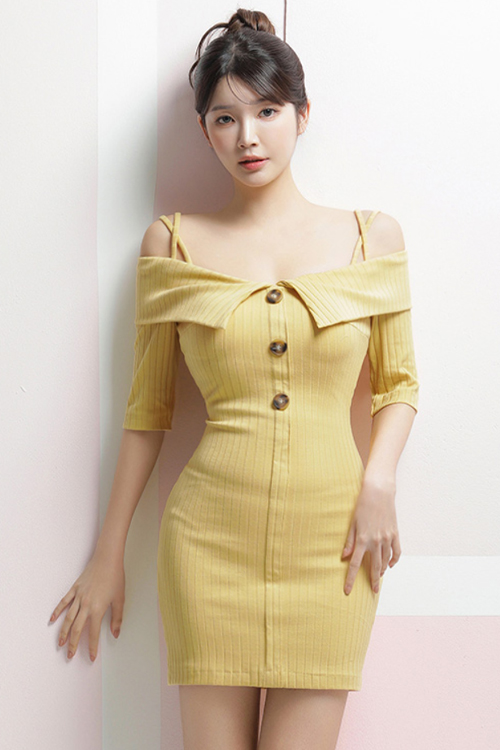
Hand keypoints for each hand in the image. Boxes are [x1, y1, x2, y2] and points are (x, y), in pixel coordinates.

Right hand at [49, 548, 124, 661]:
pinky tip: (53, 620)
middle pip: (77, 629)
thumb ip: (117, 618)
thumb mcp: (120, 599)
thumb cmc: (115, 577)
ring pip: (68, 618)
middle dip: (73, 644)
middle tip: (69, 655)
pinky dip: (57, 611)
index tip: (90, 657)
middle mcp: (86, 605)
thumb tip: (115, 633)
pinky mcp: (75, 589)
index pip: (93, 633)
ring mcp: (79, 597)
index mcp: (98, 609)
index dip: (91, 647)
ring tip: (60, 643)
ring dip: (63, 632)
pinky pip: (64, 602)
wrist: (107, 559)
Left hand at [341, 474, 400, 594]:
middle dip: (373, 581)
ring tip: (379, 578)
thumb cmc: (362, 506)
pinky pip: (396, 552)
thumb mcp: (352, 523)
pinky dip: (394, 561)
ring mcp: (387, 538)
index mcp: (362, 540)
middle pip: (374, 567)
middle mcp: (375, 541)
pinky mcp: (395, 534)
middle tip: (373, 591)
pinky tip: (390, 565)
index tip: (348, 591)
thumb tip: (344, 557)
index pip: (355, 565)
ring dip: (382, 571)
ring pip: (386, 561)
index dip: (351, 579)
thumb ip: (349, 541)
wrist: (378, 492)